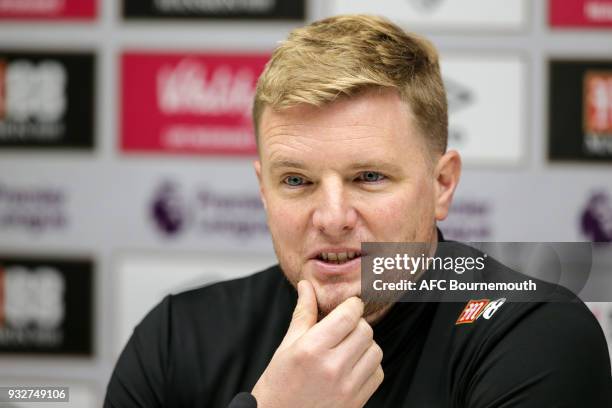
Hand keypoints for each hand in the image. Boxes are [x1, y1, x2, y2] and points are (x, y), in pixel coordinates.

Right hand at [252, 280, 383, 407]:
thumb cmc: (278, 384)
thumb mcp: (286, 346)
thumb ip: (303, 313)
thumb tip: (306, 286)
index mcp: (312, 349)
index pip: (348, 315)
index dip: (351, 305)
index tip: (348, 306)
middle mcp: (332, 368)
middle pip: (365, 330)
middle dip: (356, 324)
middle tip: (342, 329)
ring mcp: (347, 388)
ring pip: (375, 350)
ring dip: (365, 344)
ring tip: (346, 348)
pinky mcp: (357, 402)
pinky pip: (378, 373)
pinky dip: (369, 365)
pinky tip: (351, 366)